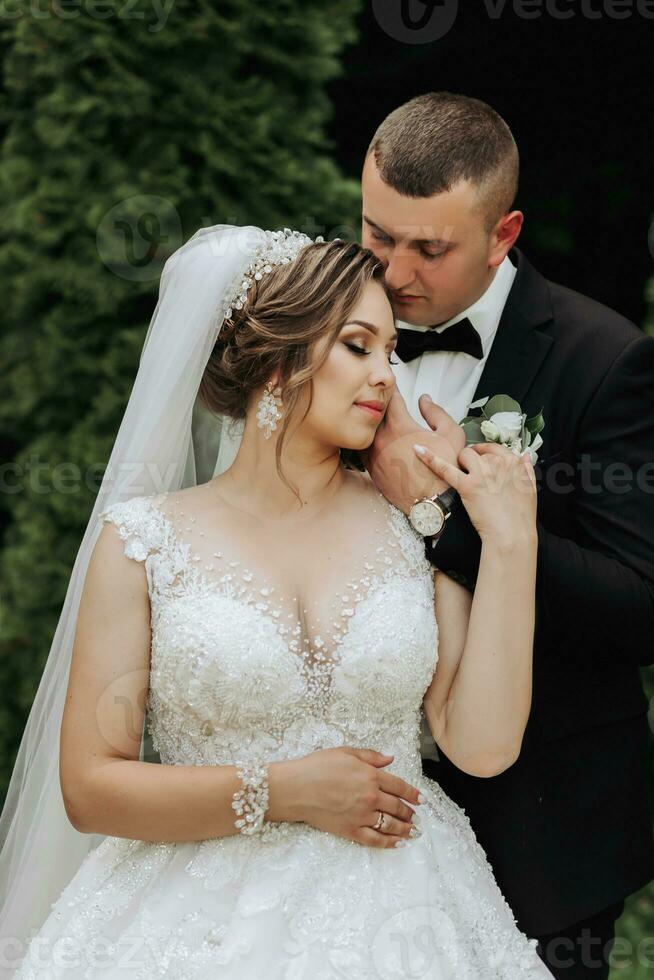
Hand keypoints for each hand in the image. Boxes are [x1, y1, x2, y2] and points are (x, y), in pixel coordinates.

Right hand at [284, 746, 421, 848]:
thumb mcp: (345, 752)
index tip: (421, 799)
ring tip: (413, 831)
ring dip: (405, 829)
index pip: (399, 786)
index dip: (412, 793)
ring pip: (391, 825)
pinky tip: (398, 843)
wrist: (297, 788)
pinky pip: (375, 840)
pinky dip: (389, 843)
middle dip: (410, 813)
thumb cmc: (317, 766)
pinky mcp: (351, 831)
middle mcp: (371, 797)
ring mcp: (362, 816)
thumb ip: (370, 756)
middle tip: (417, 817)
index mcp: (371, 776)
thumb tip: (390, 759)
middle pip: (397, 807)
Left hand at [359, 389, 464, 514]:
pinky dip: (368, 440)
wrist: (432, 503)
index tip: (391, 383)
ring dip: (372, 422)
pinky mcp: (371, 469)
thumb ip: (436, 412)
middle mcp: (382, 439)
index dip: (392, 388)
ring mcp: (374, 454)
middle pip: (375, 412)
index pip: (391, 398)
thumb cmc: (444, 470)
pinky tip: (375, 439)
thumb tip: (424, 400)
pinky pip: (364, 448)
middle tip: (382, 396)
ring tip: (377, 417)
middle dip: (380, 402)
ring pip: (367, 430)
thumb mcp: (451, 434)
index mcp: (400, 426)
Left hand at [412, 441, 537, 545]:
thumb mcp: (530, 488)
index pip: (494, 448)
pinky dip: (430, 458)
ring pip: (464, 454)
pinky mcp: (466, 485)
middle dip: (473, 460)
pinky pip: (445, 468)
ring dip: (460, 461)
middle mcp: (497, 462)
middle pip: (478, 451)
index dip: (485, 454)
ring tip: (461, 476)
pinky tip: (418, 450)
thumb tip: (525, 455)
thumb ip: (526, 469)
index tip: (482, 462)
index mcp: (513, 462)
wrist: (511, 534)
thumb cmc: (521, 516)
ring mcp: (481, 472)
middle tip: (471, 475)